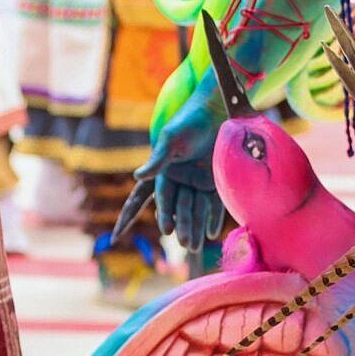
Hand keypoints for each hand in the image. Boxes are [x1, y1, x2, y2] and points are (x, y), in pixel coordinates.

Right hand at [119, 82, 225, 253]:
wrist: (218, 110)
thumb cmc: (189, 122)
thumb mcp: (170, 139)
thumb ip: (157, 160)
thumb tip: (137, 175)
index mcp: (163, 171)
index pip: (150, 197)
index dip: (144, 214)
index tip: (138, 232)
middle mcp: (180, 180)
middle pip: (177, 207)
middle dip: (180, 225)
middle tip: (183, 242)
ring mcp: (198, 182)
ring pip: (195, 209)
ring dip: (195, 226)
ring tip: (195, 246)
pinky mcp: (216, 181)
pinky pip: (213, 204)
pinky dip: (213, 217)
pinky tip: (212, 232)